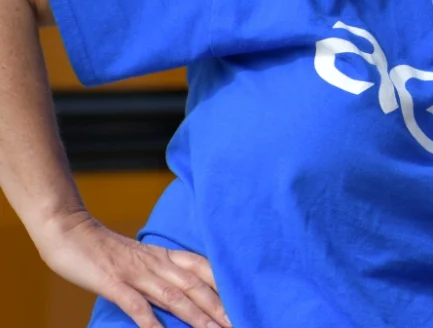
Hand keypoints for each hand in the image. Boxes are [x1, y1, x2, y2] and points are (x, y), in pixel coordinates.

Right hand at [35, 211, 229, 327]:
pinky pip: (135, 305)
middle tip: (240, 322)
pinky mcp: (113, 282)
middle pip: (196, 286)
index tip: (245, 302)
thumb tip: (187, 291)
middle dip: (220, 307)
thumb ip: (164, 273)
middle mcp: (157, 264)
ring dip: (197, 316)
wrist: (70, 230)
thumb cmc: (107, 250)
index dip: (226, 286)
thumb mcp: (143, 257)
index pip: (205, 269)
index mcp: (166, 256)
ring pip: (174, 296)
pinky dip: (150, 321)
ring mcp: (136, 273)